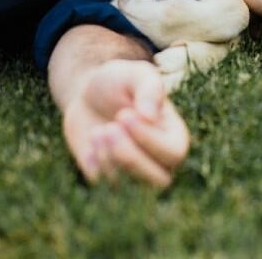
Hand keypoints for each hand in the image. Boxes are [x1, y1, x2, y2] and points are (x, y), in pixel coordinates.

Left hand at [62, 59, 189, 188]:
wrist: (87, 95)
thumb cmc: (118, 82)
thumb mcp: (135, 75)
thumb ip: (148, 89)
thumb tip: (150, 115)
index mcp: (174, 136)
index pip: (173, 153)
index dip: (148, 139)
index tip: (124, 115)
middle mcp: (160, 162)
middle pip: (158, 181)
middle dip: (129, 157)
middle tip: (109, 128)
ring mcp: (134, 175)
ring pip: (130, 187)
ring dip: (109, 158)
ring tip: (98, 131)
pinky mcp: (109, 180)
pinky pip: (104, 187)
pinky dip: (94, 165)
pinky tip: (92, 142)